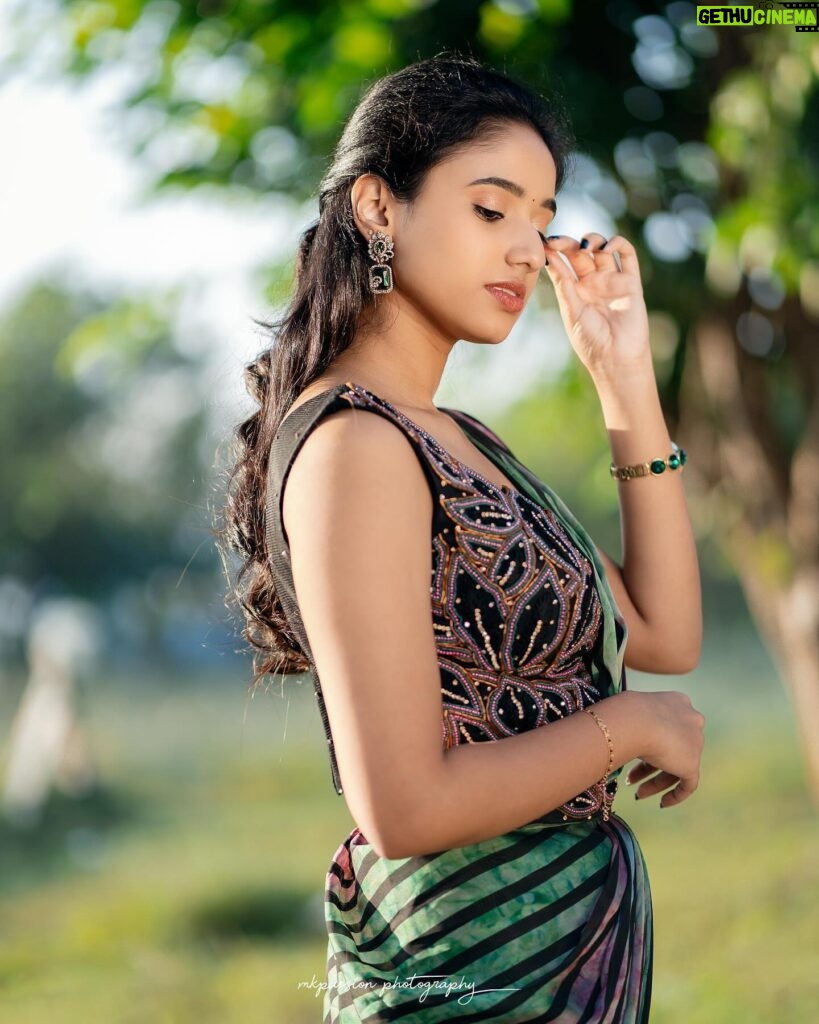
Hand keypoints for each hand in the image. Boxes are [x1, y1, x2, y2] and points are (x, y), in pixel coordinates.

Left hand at [543, 233, 651, 378]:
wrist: (615, 358)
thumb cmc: (590, 341)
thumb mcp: (571, 311)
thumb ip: (563, 284)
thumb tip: (549, 257)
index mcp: (575, 290)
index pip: (564, 263)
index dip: (555, 251)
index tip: (544, 243)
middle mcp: (593, 283)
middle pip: (581, 253)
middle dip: (570, 243)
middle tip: (558, 242)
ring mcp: (612, 280)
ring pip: (602, 250)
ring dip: (593, 240)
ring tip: (586, 246)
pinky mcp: (630, 282)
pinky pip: (627, 256)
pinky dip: (618, 244)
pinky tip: (607, 246)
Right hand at [627, 690, 705, 808]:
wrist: (636, 721)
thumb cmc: (626, 711)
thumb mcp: (630, 708)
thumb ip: (634, 718)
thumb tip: (615, 725)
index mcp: (679, 702)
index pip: (669, 726)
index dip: (653, 742)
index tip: (639, 754)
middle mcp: (692, 721)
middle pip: (672, 748)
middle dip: (650, 766)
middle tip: (631, 779)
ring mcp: (695, 743)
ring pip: (676, 767)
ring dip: (656, 782)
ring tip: (638, 793)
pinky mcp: (693, 763)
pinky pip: (688, 784)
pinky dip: (676, 795)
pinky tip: (662, 803)